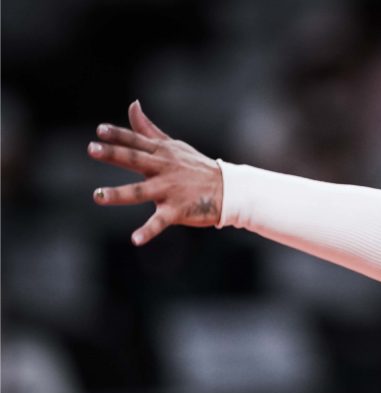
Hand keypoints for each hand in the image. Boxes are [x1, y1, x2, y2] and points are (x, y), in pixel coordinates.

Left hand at [89, 101, 223, 245]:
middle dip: (113, 154)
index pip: (136, 141)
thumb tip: (132, 105)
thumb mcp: (173, 145)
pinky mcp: (177, 210)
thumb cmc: (196, 168)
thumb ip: (148, 129)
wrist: (228, 191)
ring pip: (141, 191)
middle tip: (92, 149)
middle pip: (135, 159)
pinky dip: (148, 231)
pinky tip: (135, 239)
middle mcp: (164, 169)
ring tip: (98, 196)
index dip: (118, 135)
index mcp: (162, 153)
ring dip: (119, 194)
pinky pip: (160, 221)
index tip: (99, 131)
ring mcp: (170, 190)